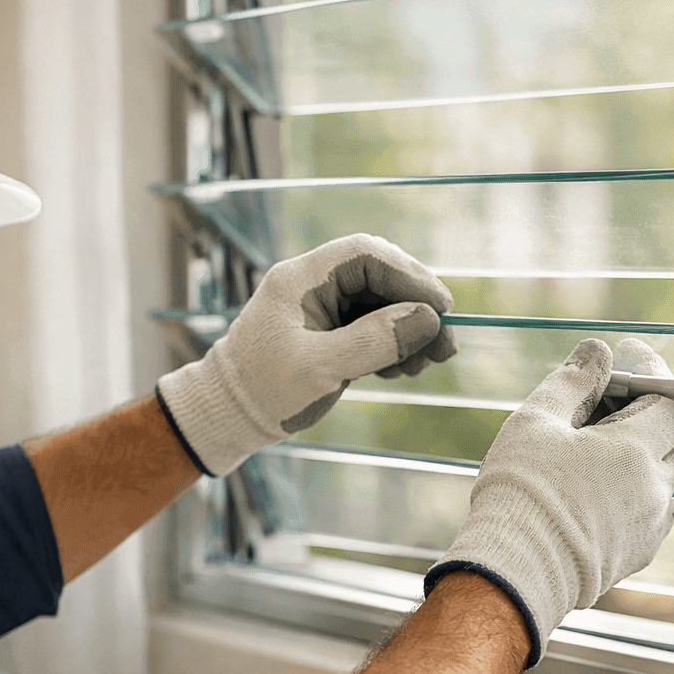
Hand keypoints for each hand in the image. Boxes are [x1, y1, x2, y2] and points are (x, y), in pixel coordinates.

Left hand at [156, 234, 456, 474]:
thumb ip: (373, 340)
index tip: (440, 309)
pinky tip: (403, 369)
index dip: (410, 276)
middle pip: (379, 276)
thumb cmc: (265, 391)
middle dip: (416, 307)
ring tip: (426, 364)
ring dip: (408, 329)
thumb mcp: (321, 368)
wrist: (228, 417)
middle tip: (445, 344)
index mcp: (301, 279)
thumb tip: (426, 320)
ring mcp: (320, 308)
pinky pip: (371, 325)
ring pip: (380, 303)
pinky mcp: (327, 332)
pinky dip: (392, 344)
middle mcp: (312, 284)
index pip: (366, 256)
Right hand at [425, 338, 673, 665]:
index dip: (653, 374)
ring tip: (604, 451)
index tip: (630, 359)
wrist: (515, 573)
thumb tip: (597, 352)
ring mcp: (650, 524)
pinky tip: (605, 492)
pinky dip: (643, 495)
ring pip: (669, 480)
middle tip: (610, 404)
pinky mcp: (637, 554)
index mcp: (635, 450)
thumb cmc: (521, 495)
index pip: (670, 400)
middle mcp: (654, 487)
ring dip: (649, 458)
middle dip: (651, 415)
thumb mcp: (537, 421)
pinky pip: (657, 515)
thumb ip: (573, 381)